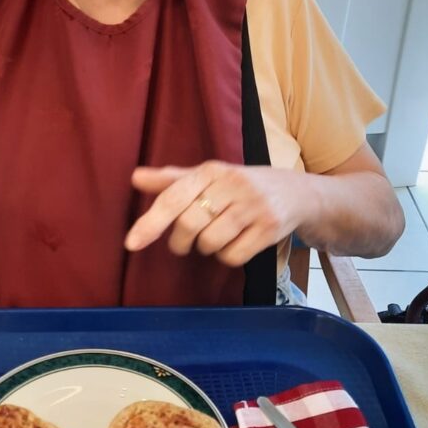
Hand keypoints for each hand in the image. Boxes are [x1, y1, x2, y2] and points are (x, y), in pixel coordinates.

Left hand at [124, 161, 314, 266]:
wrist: (296, 192)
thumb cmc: (241, 185)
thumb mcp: (208, 177)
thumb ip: (172, 180)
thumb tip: (135, 177)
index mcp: (211, 171)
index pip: (173, 198)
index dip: (151, 222)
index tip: (131, 244)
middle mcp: (232, 184)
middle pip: (189, 225)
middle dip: (180, 241)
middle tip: (182, 243)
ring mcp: (253, 207)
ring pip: (211, 243)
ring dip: (206, 248)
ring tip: (216, 237)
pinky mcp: (269, 229)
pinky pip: (233, 256)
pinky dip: (227, 256)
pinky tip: (235, 244)